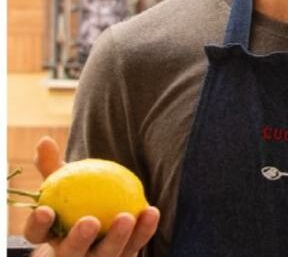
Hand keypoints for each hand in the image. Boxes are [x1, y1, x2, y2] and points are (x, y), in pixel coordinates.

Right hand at [23, 137, 160, 256]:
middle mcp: (71, 253)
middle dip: (79, 240)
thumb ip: (53, 166)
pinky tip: (151, 211)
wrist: (103, 223)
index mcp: (51, 235)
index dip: (37, 225)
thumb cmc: (78, 198)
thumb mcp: (64, 183)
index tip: (45, 210)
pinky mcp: (124, 256)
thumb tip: (45, 140)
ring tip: (127, 217)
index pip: (36, 234)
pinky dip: (144, 229)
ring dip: (117, 238)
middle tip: (90, 221)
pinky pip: (136, 244)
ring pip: (106, 254)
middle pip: (72, 252)